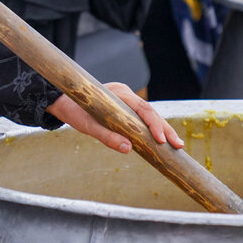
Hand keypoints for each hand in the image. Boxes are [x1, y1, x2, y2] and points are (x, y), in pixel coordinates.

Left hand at [46, 82, 183, 153]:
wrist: (63, 102)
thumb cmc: (74, 112)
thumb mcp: (87, 126)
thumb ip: (107, 136)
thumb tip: (128, 149)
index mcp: (118, 93)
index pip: (143, 108)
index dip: (154, 124)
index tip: (161, 140)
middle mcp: (125, 94)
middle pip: (150, 111)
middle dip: (165, 129)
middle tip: (178, 146)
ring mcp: (125, 99)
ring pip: (148, 115)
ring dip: (161, 129)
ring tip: (175, 145)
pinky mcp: (124, 107)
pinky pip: (141, 117)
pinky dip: (151, 128)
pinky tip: (161, 140)